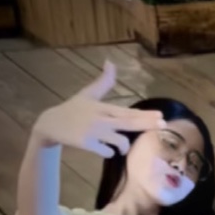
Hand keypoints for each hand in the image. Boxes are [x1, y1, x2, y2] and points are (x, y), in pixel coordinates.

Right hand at [32, 61, 164, 156]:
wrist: (51, 124)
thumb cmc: (72, 109)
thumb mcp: (87, 94)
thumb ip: (103, 81)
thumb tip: (110, 62)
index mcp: (103, 107)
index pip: (128, 111)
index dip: (145, 114)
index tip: (161, 116)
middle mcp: (101, 118)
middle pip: (129, 123)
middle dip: (147, 124)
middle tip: (163, 126)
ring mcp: (94, 132)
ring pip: (120, 142)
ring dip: (123, 146)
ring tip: (120, 147)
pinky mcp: (86, 144)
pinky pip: (107, 152)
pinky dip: (109, 153)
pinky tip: (108, 151)